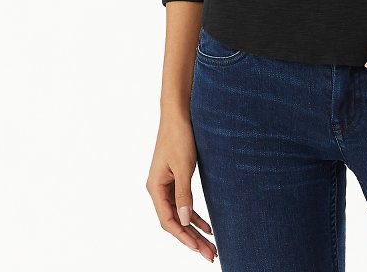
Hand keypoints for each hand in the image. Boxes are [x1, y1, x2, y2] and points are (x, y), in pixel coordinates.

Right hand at [146, 113, 216, 261]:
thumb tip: (184, 221)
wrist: (179, 112)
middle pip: (175, 221)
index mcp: (155, 187)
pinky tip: (208, 226)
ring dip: (195, 230)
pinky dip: (196, 215)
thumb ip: (184, 194)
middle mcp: (159, 189)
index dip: (183, 237)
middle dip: (192, 239)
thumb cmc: (179, 135)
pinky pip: (185, 203)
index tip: (198, 249)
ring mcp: (167, 184)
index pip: (167, 221)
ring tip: (211, 246)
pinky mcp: (176, 178)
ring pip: (181, 214)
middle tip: (210, 254)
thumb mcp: (184, 166)